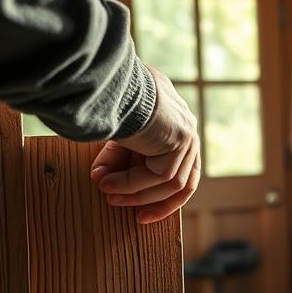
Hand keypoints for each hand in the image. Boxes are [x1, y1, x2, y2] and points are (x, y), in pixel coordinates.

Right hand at [90, 66, 200, 223]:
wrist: (113, 78)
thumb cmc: (109, 97)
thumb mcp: (116, 131)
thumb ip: (118, 156)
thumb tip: (104, 183)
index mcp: (175, 121)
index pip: (177, 166)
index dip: (160, 192)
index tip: (140, 209)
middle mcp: (186, 129)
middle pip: (184, 181)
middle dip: (157, 202)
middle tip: (131, 213)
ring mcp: (187, 136)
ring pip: (169, 182)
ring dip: (135, 193)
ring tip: (106, 194)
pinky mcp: (180, 142)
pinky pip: (158, 177)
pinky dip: (130, 184)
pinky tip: (107, 184)